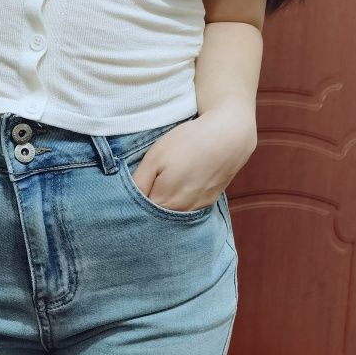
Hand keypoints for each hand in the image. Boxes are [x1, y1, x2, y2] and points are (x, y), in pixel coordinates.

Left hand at [131, 104, 256, 211]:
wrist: (228, 137)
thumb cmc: (188, 142)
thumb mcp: (154, 157)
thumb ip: (138, 183)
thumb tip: (128, 200)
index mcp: (162, 201)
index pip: (139, 213)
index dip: (130, 204)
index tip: (127, 195)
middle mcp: (180, 211)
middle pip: (155, 217)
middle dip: (146, 207)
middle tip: (145, 187)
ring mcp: (196, 208)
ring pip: (172, 214)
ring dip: (164, 206)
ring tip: (164, 184)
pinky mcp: (208, 202)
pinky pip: (187, 209)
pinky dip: (180, 203)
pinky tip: (180, 186)